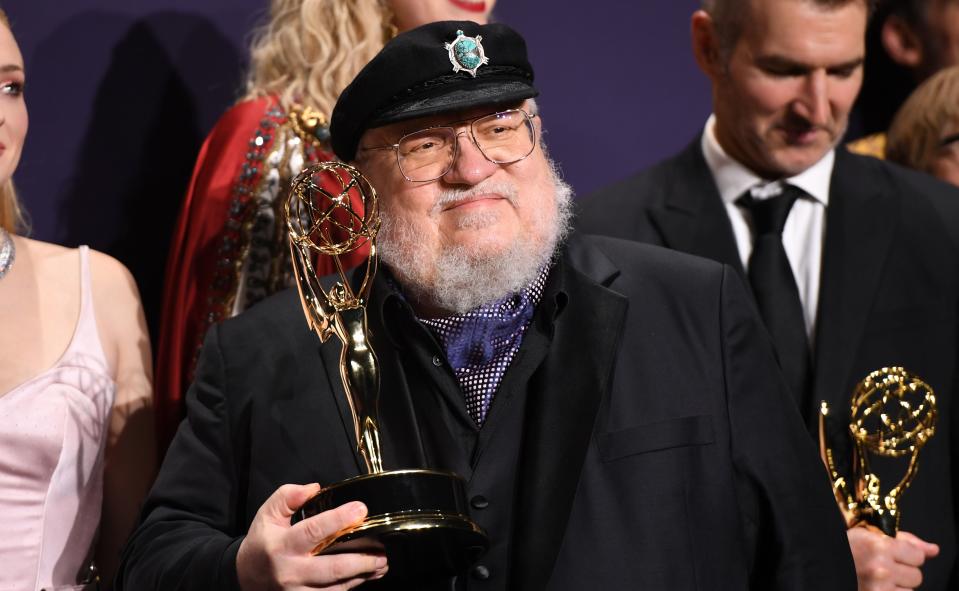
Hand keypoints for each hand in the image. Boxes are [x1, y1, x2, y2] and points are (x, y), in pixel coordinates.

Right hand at [236, 483, 387, 589]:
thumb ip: (289, 496)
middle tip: (381, 551)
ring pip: (335, 587)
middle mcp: (291, 571)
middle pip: (331, 568)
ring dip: (361, 576)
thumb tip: (315, 488)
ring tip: (381, 564)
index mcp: (282, 545)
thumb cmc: (262, 542)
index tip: (361, 510)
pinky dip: (351, 586)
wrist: (245, 577)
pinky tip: (367, 576)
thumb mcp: (268, 514)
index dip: (339, 519)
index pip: (313, 531)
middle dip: (360, 560)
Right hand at [848, 525, 938, 589]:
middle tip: (884, 567)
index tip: (893, 554)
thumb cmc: (847, 547)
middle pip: (917, 576)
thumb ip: (906, 541)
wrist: (823, 562)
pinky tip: (878, 586)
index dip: (907, 555)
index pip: (918, 556)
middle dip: (904, 572)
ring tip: (880, 578)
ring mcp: (879, 587)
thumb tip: (933, 550)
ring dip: (899, 586)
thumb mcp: (872, 535)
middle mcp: (881, 568)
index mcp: (880, 546)